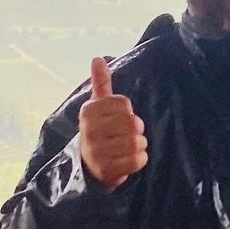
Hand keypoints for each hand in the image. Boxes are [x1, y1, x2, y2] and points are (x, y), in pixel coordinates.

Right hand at [78, 56, 147, 191]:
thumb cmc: (100, 130)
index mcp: (88, 111)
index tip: (119, 118)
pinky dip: (140, 159)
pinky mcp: (106, 170)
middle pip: (133, 123)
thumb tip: (97, 58)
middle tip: (128, 134)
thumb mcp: (98, 106)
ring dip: (140, 145)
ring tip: (130, 147)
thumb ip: (101, 83)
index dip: (128, 112)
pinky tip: (132, 159)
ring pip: (136, 142)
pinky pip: (137, 160)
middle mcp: (89, 130)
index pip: (125, 104)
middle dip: (137, 129)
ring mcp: (96, 152)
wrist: (89, 166)